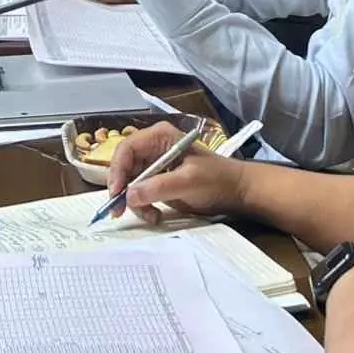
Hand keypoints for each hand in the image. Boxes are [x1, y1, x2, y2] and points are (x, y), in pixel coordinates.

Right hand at [107, 121, 247, 223]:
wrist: (237, 191)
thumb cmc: (217, 179)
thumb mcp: (188, 182)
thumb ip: (158, 187)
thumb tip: (129, 195)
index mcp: (159, 137)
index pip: (127, 148)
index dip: (117, 169)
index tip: (116, 192)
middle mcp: (153, 148)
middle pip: (124, 166)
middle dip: (123, 189)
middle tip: (119, 211)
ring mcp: (155, 165)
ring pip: (130, 183)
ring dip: (135, 202)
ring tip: (151, 215)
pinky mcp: (158, 182)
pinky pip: (139, 194)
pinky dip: (143, 206)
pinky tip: (155, 215)